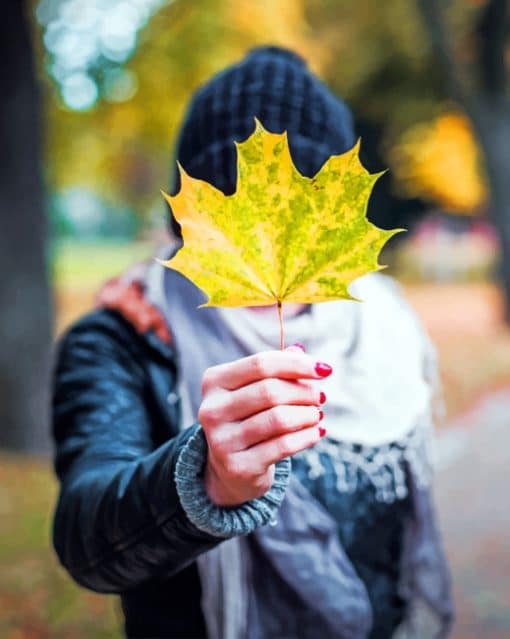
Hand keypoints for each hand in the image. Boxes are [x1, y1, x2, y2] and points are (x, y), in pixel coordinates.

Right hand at [198, 346, 330, 505]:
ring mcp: (222, 440)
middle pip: (270, 390)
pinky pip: (283, 446)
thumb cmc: (249, 417)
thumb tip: (300, 350)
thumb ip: (276, 368)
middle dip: (304, 392)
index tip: (325, 370)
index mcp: (214, 381)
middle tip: (321, 396)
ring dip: (307, 414)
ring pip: (279, 419)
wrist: (231, 467)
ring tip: (317, 414)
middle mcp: (212, 409)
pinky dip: (307, 436)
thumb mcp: (256, 389)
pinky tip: (317, 432)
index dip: (297, 364)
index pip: (260, 364)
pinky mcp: (238, 466)